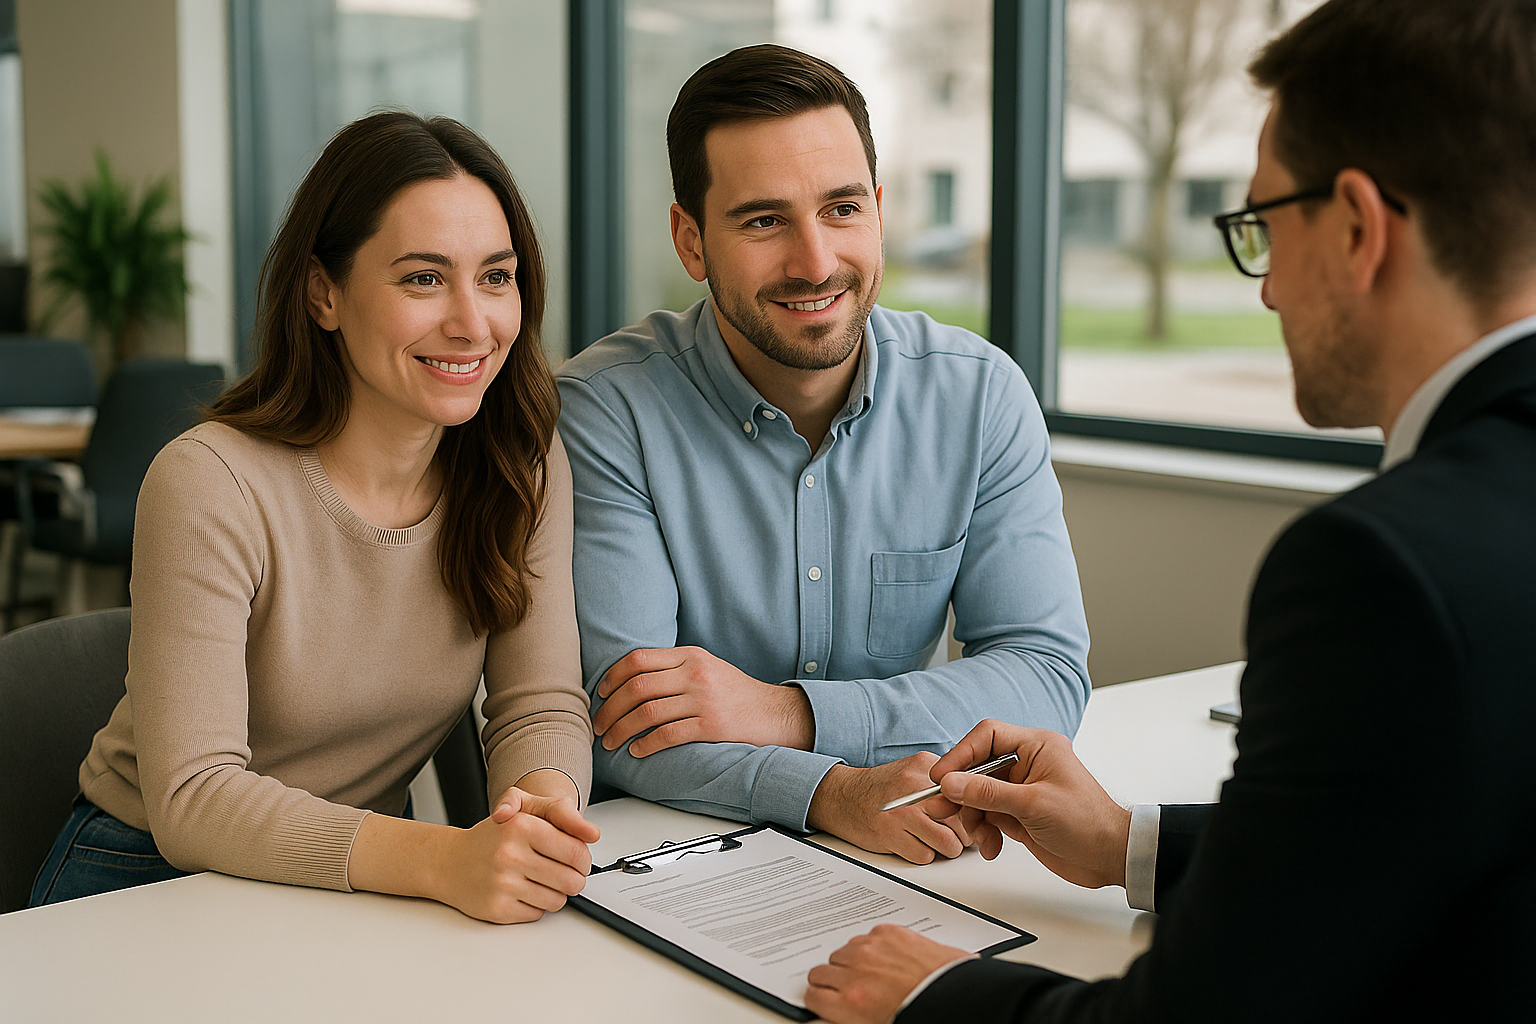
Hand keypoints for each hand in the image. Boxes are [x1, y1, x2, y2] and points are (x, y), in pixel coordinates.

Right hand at [438, 786, 598, 923]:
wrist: (448, 861)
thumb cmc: (492, 837)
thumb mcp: (525, 810)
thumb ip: (562, 815)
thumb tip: (592, 833)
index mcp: (521, 826)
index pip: (576, 852)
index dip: (584, 860)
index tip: (580, 861)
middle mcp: (510, 854)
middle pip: (571, 881)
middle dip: (574, 880)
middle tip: (566, 874)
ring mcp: (502, 884)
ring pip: (557, 901)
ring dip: (556, 894)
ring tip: (541, 882)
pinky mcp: (497, 909)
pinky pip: (537, 914)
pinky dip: (536, 906)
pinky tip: (522, 892)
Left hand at [592, 646, 813, 755]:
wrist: (776, 713)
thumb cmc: (737, 694)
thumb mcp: (707, 667)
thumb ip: (676, 667)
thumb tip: (633, 678)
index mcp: (691, 655)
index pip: (639, 659)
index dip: (613, 677)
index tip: (601, 694)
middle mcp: (695, 673)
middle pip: (637, 687)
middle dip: (610, 709)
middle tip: (598, 725)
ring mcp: (704, 699)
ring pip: (646, 712)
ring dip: (621, 729)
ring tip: (611, 742)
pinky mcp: (710, 725)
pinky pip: (667, 734)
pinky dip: (646, 744)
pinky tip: (637, 750)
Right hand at [805, 924, 970, 1023]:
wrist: (958, 998)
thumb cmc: (924, 1015)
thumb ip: (848, 1016)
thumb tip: (833, 1013)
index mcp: (850, 1003)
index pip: (812, 995)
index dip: (819, 998)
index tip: (824, 998)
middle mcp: (855, 972)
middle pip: (821, 971)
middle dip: (832, 980)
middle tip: (846, 987)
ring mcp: (871, 949)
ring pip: (842, 950)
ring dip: (851, 961)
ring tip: (870, 972)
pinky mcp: (889, 932)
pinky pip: (867, 936)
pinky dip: (874, 945)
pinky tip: (888, 957)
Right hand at [807, 754, 969, 864]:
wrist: (841, 796)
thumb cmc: (880, 788)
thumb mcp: (913, 771)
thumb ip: (943, 780)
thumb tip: (974, 799)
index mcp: (925, 767)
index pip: (968, 792)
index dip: (973, 810)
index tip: (971, 818)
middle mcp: (916, 787)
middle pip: (963, 819)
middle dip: (965, 833)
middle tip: (957, 834)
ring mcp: (902, 812)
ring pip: (949, 843)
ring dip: (947, 848)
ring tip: (937, 842)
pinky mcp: (890, 835)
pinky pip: (925, 856)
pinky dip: (924, 855)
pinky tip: (915, 844)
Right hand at [927, 720, 1129, 888]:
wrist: (1110, 857)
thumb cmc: (1088, 823)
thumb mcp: (1032, 805)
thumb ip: (987, 793)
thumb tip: (951, 783)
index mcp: (1036, 746)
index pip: (986, 737)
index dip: (960, 754)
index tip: (941, 777)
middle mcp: (1027, 763)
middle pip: (977, 767)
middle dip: (960, 791)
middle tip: (941, 808)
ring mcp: (1021, 789)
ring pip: (978, 795)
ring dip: (972, 817)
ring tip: (978, 837)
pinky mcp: (1018, 812)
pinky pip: (987, 815)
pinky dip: (984, 830)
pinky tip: (991, 846)